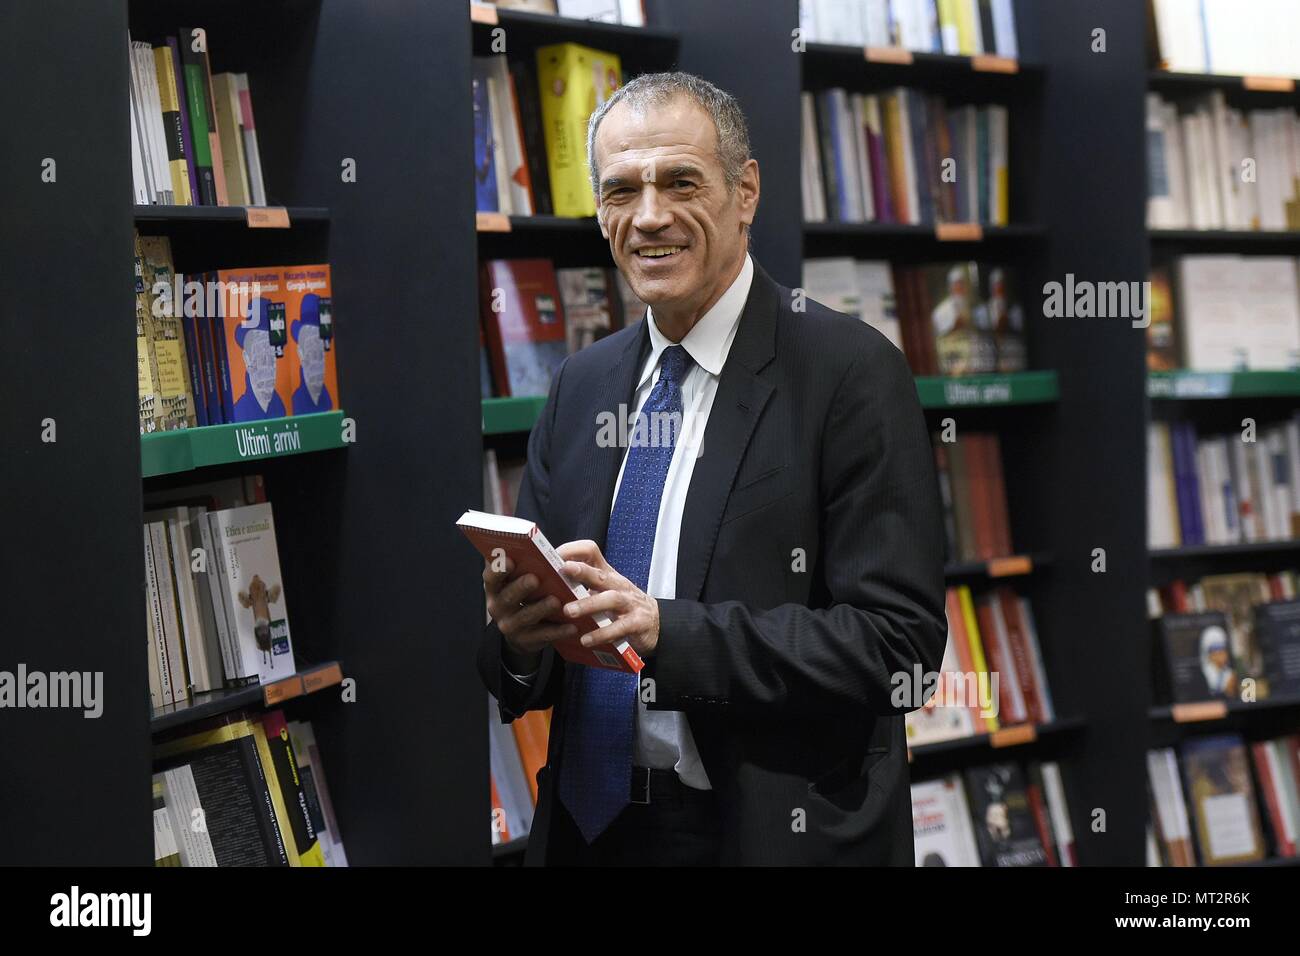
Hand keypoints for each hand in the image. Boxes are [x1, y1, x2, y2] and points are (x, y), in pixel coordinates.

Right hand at [483, 555, 576, 670]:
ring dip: (541, 608)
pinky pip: (544, 635)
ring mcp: (510, 626)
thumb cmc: (524, 596)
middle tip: (535, 578)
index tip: (510, 560)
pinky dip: (558, 631)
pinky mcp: (526, 641)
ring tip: (556, 601)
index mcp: (494, 589)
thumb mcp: (516, 582)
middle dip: (521, 587)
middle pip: (508, 597)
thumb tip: (531, 544)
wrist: (522, 634)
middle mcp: (497, 607)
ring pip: (526, 616)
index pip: (490, 578)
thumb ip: (521, 566)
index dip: (498, 569)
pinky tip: (572, 626)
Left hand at [557, 540, 659, 657]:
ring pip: (610, 599)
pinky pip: (620, 627)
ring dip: (588, 604)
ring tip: (568, 611)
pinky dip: (602, 633)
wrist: (656, 624)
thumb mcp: (603, 592)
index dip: (573, 550)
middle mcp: (617, 584)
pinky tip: (586, 639)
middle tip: (561, 571)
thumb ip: (581, 588)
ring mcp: (629, 603)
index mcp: (606, 574)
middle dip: (581, 571)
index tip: (554, 556)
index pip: (591, 551)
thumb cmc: (621, 607)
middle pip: (600, 574)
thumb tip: (545, 588)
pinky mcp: (638, 622)